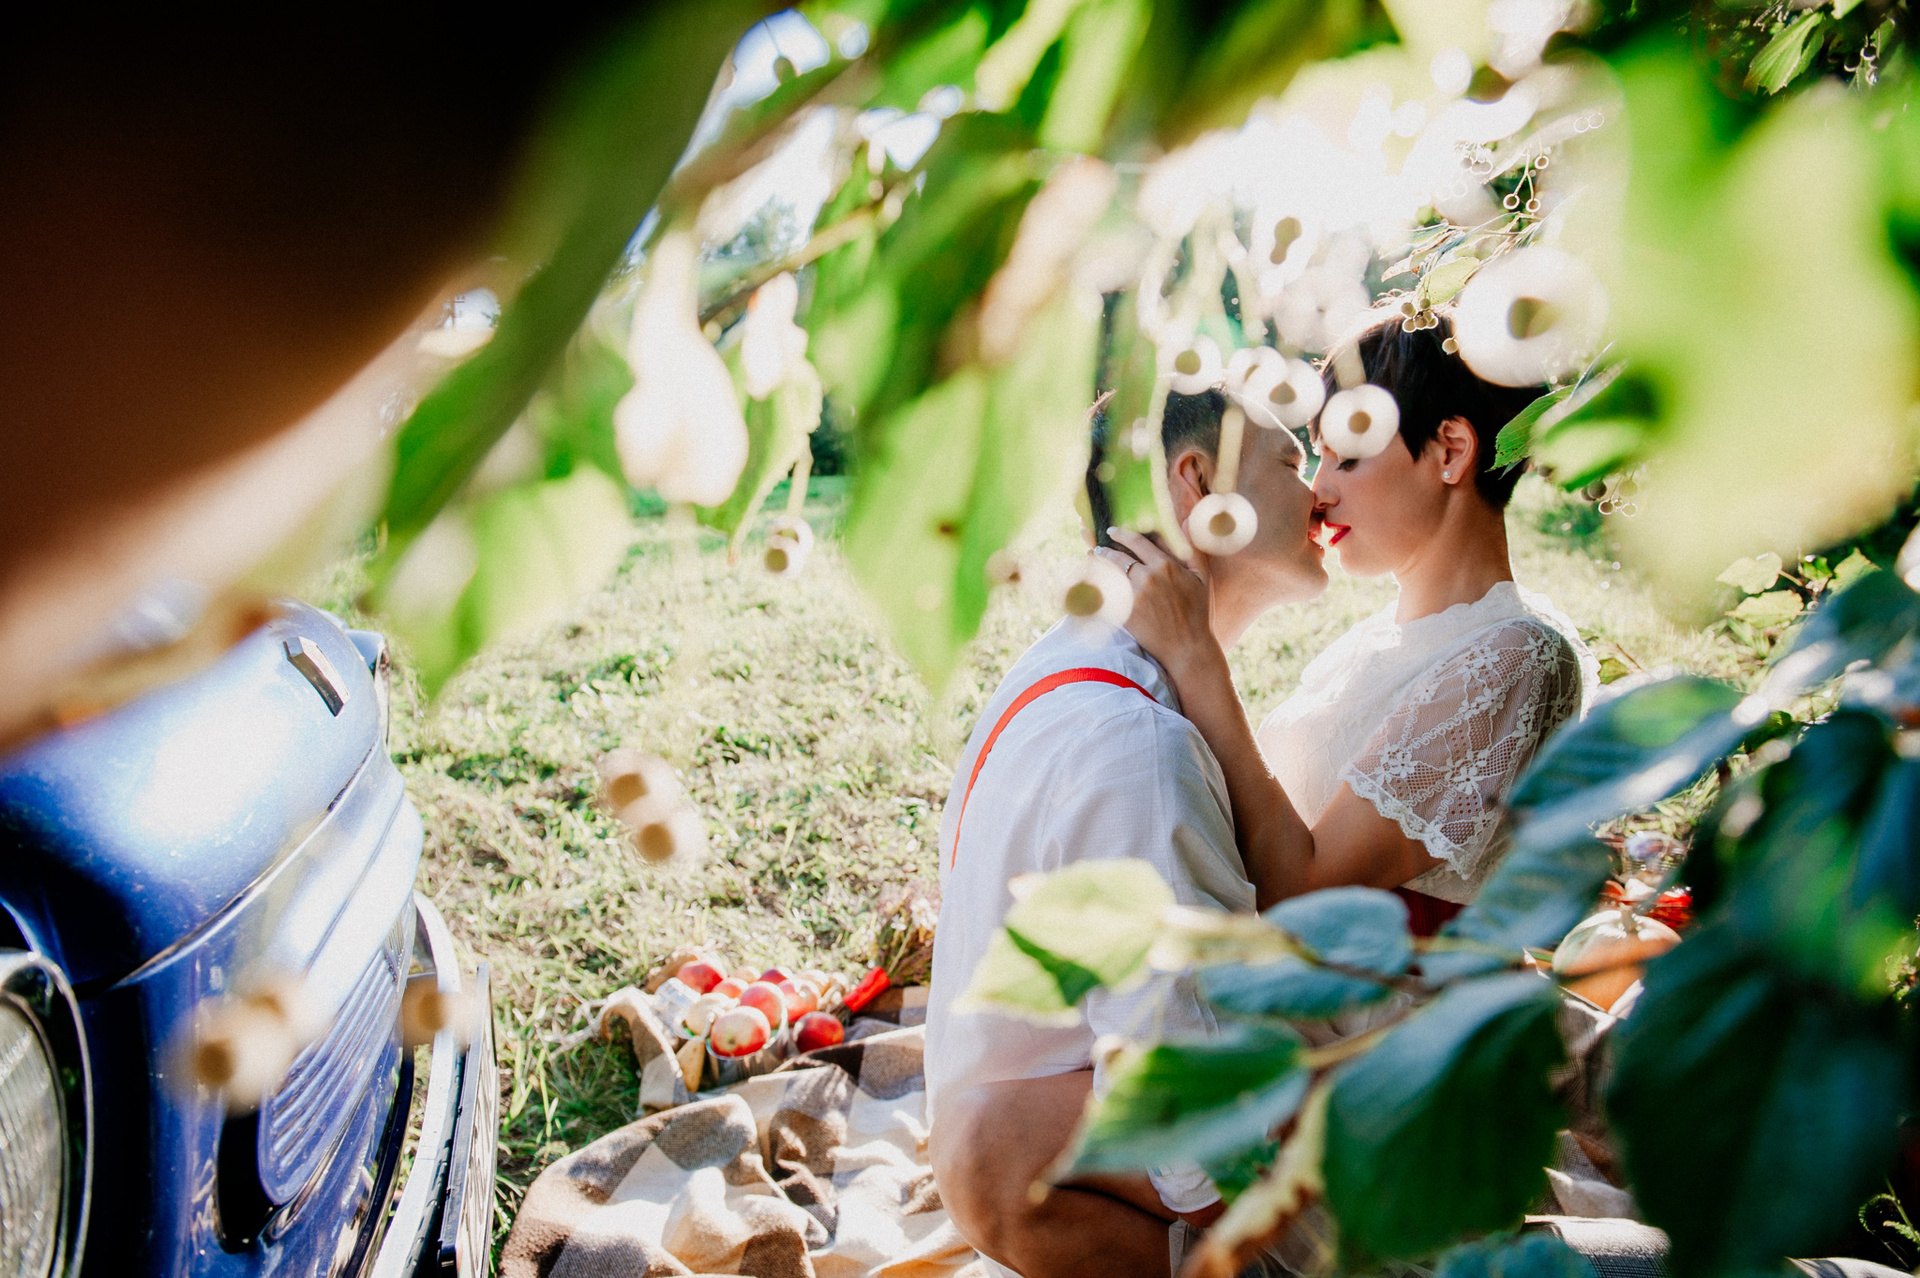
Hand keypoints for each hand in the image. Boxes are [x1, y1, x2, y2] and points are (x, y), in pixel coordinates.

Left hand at [1094, 528, 1218, 679]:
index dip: (1122, 534)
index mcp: (1165, 566)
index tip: (1113, 531)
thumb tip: (1185, 523)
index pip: (1137, 542)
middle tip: (1098, 548)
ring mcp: (1134, 596)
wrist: (1187, 646)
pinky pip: (1106, 595)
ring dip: (1099, 566)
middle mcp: (1147, 577)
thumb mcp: (1202, 578)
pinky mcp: (1125, 613)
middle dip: (1105, 550)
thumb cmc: (1197, 612)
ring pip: (1109, 574)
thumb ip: (1191, 549)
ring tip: (1092, 561)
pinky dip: (1097, 586)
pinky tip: (1093, 582)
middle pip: (1118, 557)